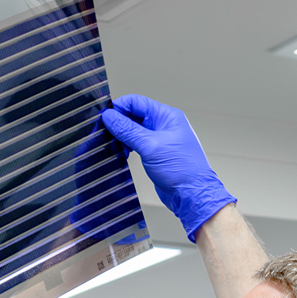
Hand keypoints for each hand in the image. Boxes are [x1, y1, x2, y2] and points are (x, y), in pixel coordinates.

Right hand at [101, 95, 235, 242]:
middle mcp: (163, 125)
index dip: (119, 107)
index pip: (137, 102)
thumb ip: (128, 130)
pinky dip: (127, 147)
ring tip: (112, 145)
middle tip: (104, 132)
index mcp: (166, 116)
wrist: (192, 195)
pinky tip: (121, 153)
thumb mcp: (150, 146)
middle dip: (119, 123)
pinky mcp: (155, 154)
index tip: (104, 117)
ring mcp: (159, 140)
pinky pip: (137, 144)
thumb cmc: (182, 170)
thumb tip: (109, 117)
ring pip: (134, 131)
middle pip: (134, 115)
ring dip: (122, 136)